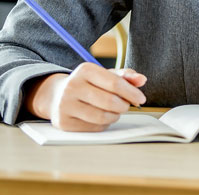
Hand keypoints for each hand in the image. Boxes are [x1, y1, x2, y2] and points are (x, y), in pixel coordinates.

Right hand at [24, 64, 146, 131]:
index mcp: (85, 70)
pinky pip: (94, 128)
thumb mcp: (103, 75)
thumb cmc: (86, 84)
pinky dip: (103, 124)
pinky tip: (101, 117)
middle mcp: (73, 86)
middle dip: (124, 106)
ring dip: (115, 116)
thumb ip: (124, 76)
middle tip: (126, 105)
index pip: (114, 83)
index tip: (140, 99)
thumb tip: (142, 80)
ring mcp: (66, 105)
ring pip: (103, 117)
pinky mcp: (64, 122)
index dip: (132, 92)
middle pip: (110, 102)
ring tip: (114, 111)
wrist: (56, 95)